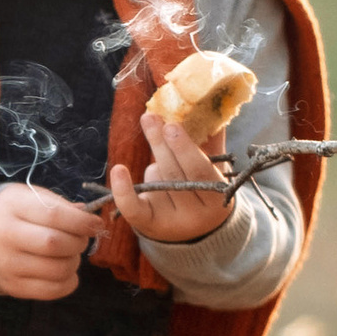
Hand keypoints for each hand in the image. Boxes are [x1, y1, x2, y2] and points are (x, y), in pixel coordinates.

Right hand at [0, 179, 100, 299]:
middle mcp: (6, 236)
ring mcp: (6, 264)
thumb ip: (60, 206)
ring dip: (74, 263)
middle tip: (80, 239)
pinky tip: (65, 273)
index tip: (96, 224)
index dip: (82, 222)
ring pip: (57, 269)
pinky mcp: (11, 286)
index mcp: (13, 207)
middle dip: (79, 242)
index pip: (54, 215)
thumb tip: (89, 219)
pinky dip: (68, 283)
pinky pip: (51, 290)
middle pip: (56, 244)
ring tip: (69, 255)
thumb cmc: (13, 212)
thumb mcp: (31, 197)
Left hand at [108, 106, 234, 245]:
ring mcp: (172, 223)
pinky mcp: (148, 226)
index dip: (185, 148)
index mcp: (218, 198)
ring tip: (153, 133)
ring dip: (153, 160)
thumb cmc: (203, 190)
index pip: (200, 171)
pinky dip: (123, 189)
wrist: (195, 232)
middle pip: (175, 175)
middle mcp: (196, 215)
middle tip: (150, 118)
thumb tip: (208, 103)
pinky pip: (133, 207)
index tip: (171, 124)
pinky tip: (118, 169)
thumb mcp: (213, 169)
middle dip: (160, 145)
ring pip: (156, 184)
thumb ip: (211, 141)